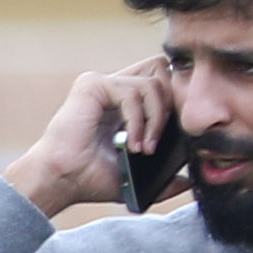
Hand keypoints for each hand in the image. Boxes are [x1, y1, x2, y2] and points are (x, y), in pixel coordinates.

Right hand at [4, 62, 178, 218]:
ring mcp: (103, 84)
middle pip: (162, 71)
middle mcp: (115, 88)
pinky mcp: (93, 85)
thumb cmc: (89, 178)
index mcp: (125, 103)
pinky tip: (130, 144)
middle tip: (159, 138)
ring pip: (153, 82)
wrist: (63, 181)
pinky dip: (138, 121)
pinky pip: (132, 92)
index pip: (162, 81)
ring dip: (156, 119)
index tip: (172, 137)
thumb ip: (164, 179)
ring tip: (143, 148)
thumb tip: (190, 181)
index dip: (173, 103)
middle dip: (169, 104)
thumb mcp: (136, 176)